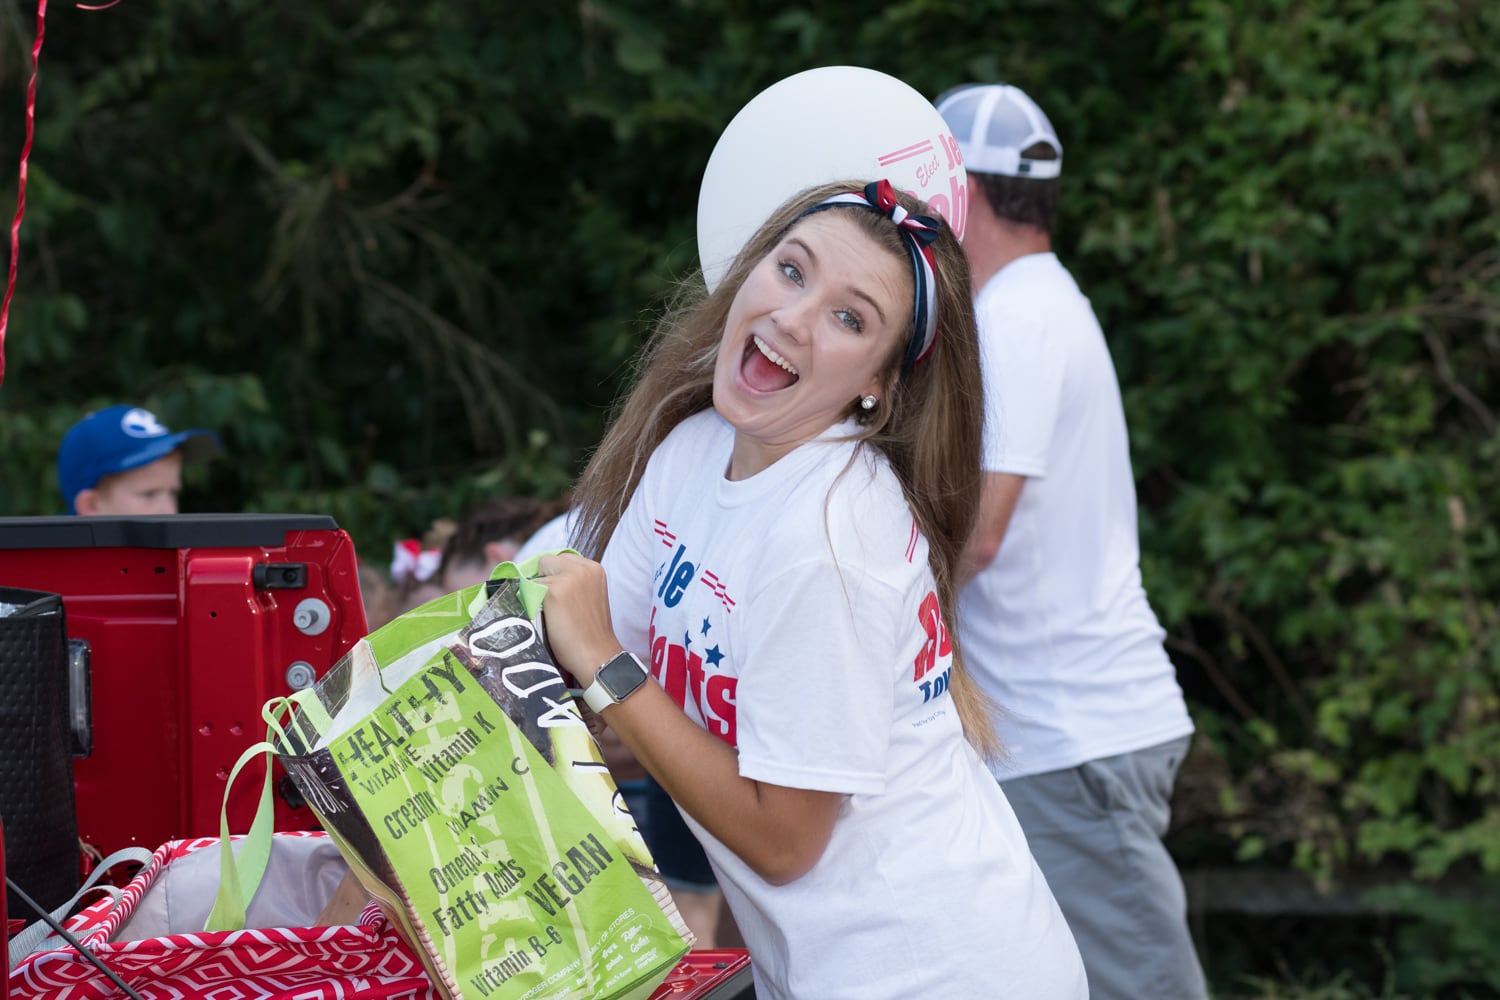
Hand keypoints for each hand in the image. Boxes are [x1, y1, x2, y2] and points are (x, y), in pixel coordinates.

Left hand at [535, 551, 623, 687]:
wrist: (596, 655)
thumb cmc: (589, 632)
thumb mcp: (588, 596)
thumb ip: (573, 581)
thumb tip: (542, 574)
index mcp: (594, 568)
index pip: (561, 558)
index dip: (554, 575)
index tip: (559, 596)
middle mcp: (583, 568)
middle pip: (546, 560)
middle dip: (544, 579)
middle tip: (554, 605)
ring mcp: (568, 578)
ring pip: (536, 577)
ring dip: (538, 594)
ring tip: (554, 616)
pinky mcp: (553, 591)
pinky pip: (529, 590)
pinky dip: (532, 604)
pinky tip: (547, 619)